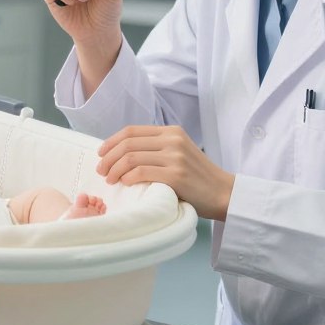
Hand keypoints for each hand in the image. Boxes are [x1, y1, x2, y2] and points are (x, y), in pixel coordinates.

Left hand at [97, 125, 235, 220]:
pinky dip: (128, 178)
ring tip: (110, 179)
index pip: (131, 130)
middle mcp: (173, 140)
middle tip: (101, 170)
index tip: (101, 153)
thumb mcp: (179, 152)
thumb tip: (121, 152)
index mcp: (171, 131)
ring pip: (131, 158)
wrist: (223, 193)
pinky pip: (141, 172)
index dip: (111, 141)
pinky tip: (124, 184)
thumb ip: (156, 147)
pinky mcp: (176, 175)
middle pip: (128, 143)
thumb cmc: (197, 177)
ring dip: (114, 169)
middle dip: (108, 157)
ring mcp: (175, 157)